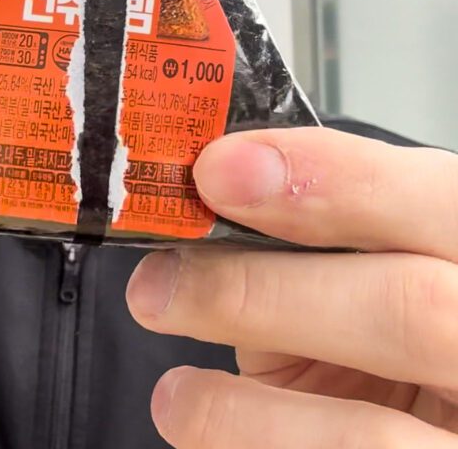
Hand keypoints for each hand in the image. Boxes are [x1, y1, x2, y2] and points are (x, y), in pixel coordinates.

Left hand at [126, 127, 457, 446]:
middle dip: (264, 292)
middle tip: (162, 286)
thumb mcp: (377, 273)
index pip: (436, 198)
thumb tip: (206, 233)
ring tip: (178, 398)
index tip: (221, 171)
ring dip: (246, 412)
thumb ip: (319, 248)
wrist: (432, 423)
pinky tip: (210, 434)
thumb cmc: (402, 342)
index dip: (330, 177)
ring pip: (372, 437)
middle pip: (409, 309)